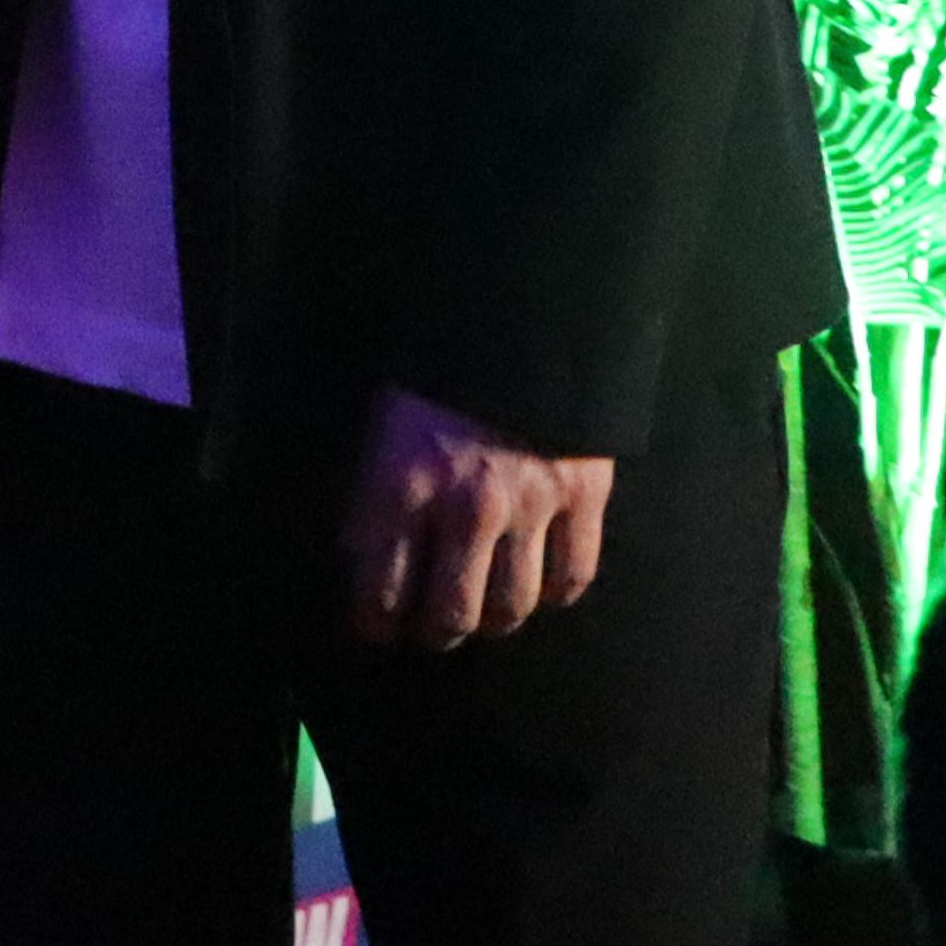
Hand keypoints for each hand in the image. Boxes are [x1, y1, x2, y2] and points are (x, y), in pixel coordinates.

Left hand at [339, 386, 613, 650]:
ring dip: (493, 621)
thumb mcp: (378, 423)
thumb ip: (371, 492)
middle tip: (428, 632)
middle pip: (450, 615)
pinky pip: (573, 575)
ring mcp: (530, 506)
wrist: (517, 311)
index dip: (375, 623)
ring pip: (511, 607)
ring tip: (482, 616)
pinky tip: (538, 587)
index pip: (380, 590)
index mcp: (399, 485)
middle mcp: (464, 508)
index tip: (374, 629)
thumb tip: (361, 554)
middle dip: (433, 634)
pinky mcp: (585, 497)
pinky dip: (554, 592)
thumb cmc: (431, 364)